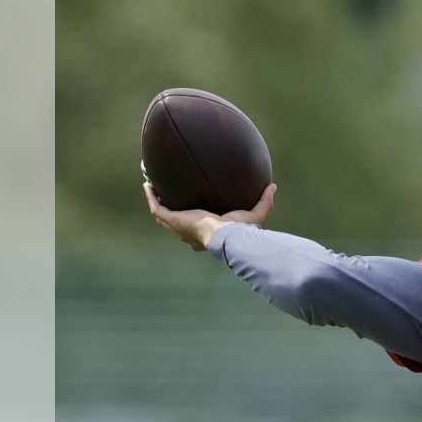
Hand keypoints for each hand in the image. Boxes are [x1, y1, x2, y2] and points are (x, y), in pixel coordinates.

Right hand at [144, 183, 275, 250]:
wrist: (227, 236)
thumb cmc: (240, 231)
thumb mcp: (254, 214)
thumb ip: (264, 202)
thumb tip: (273, 187)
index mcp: (207, 235)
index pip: (197, 232)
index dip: (193, 222)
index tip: (193, 211)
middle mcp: (190, 234)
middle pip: (175, 224)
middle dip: (169, 212)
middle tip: (166, 198)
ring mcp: (179, 228)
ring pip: (162, 216)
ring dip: (156, 202)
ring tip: (151, 188)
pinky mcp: (174, 220)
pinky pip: (157, 208)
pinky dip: (152, 197)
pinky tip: (148, 185)